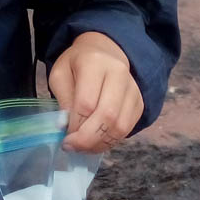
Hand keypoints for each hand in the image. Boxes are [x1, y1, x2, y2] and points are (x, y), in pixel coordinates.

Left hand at [49, 31, 143, 151]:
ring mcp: (133, 88)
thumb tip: (65, 126)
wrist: (105, 51)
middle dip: (88, 139)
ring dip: (100, 143)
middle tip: (73, 147)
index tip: (64, 138)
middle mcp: (118, 74)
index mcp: (94, 63)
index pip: (86, 102)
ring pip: (120, 126)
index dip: (75, 126)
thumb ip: (62, 99)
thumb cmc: (77, 64)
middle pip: (107, 116)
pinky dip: (112, 141)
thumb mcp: (60, 74)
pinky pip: (128, 128)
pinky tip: (97, 142)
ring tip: (84, 148)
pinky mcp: (139, 102)